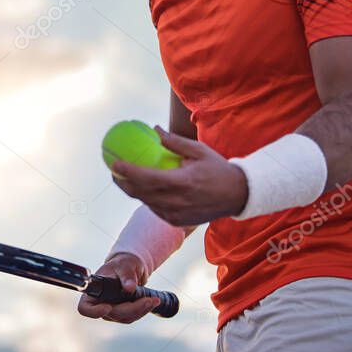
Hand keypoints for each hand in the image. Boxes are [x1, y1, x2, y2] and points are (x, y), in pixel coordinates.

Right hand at [76, 252, 159, 323]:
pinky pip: (132, 317)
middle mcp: (99, 303)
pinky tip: (152, 302)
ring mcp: (110, 311)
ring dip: (141, 310)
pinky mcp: (122, 314)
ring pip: (124, 318)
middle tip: (148, 300)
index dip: (93, 312)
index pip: (85, 308)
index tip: (108, 307)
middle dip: (131, 308)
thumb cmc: (123, 264)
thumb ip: (126, 274)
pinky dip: (143, 310)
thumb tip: (130, 287)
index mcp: (94, 290)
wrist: (130, 268)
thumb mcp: (125, 265)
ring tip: (153, 300)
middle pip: (111, 314)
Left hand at [111, 126, 248, 225]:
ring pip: (146, 202)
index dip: (128, 172)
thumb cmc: (218, 169)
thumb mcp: (199, 151)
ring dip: (132, 191)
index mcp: (182, 183)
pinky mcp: (177, 222)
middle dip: (122, 182)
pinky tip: (142, 188)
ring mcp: (176, 215)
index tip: (114, 162)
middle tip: (113, 169)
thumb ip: (175, 143)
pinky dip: (147, 198)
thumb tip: (155, 129)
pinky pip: (155, 209)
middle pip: (140, 194)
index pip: (147, 178)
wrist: (238, 196)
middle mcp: (176, 202)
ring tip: (122, 178)